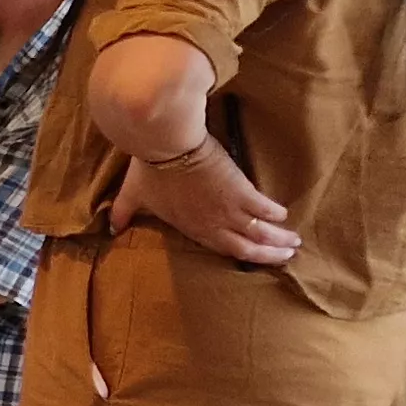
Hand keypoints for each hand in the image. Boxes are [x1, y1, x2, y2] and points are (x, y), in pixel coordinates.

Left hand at [111, 140, 299, 263]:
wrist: (167, 147)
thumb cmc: (149, 171)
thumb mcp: (133, 195)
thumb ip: (123, 214)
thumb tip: (111, 227)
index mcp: (191, 228)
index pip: (220, 248)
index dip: (238, 255)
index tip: (253, 258)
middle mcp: (213, 225)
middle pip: (247, 247)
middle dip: (268, 254)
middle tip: (286, 257)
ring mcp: (229, 210)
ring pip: (260, 231)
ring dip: (278, 238)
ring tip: (294, 242)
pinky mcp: (240, 191)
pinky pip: (263, 207)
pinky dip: (274, 213)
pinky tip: (284, 215)